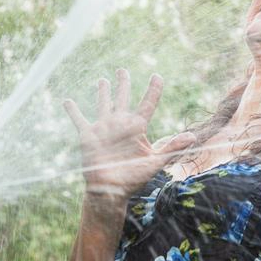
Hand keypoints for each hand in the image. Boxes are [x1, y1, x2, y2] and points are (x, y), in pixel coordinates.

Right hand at [64, 69, 194, 202]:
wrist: (110, 190)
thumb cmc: (133, 178)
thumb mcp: (154, 161)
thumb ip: (172, 148)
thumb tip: (193, 137)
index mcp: (137, 128)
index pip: (147, 104)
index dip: (153, 90)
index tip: (157, 76)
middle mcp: (120, 124)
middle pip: (123, 98)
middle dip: (123, 83)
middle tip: (122, 70)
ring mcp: (104, 128)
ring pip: (103, 104)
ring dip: (102, 92)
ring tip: (102, 80)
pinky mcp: (88, 135)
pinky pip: (79, 120)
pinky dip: (73, 110)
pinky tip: (67, 101)